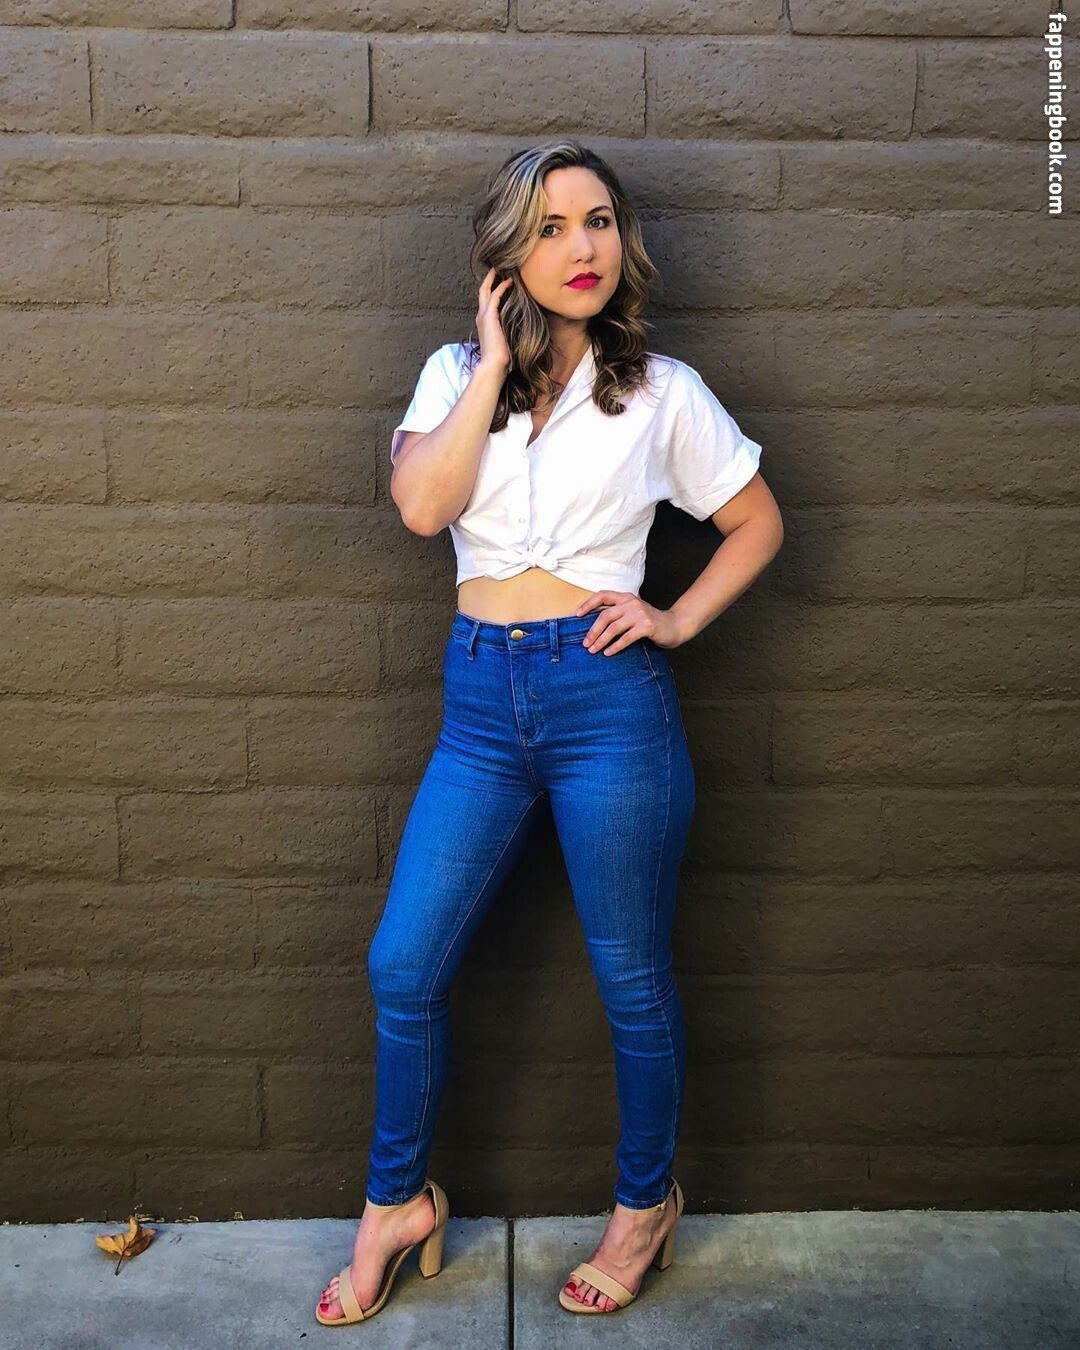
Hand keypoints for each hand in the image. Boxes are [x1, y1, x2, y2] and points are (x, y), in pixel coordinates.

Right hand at [476, 266, 513, 371]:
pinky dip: (502, 287)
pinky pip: (495, 296)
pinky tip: (510, 281)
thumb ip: (508, 330)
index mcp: (484, 322)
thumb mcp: (504, 340)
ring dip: (494, 278)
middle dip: (489, 278)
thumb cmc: (501, 357)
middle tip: (497, 267)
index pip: (487, 300)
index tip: (501, 280)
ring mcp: (484, 315)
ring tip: (503, 268)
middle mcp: (481, 316)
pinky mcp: (489, 316)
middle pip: (483, 291)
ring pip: (486, 290)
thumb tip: (521, 329)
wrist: (494, 364)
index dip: (492, 289)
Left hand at [573, 592, 690, 653]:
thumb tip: (593, 627)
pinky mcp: (647, 626)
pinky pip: (626, 638)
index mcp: (626, 597)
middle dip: (593, 631)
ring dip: (601, 640)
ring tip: (593, 650)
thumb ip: (617, 614)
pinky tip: (609, 653)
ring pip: (614, 628)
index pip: (603, 595)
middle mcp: (632, 602)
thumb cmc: (649, 622)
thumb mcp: (632, 613)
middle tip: (585, 643)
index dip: (588, 604)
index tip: (577, 615)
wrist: (674, 626)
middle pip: (605, 615)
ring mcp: (640, 614)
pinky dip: (615, 646)